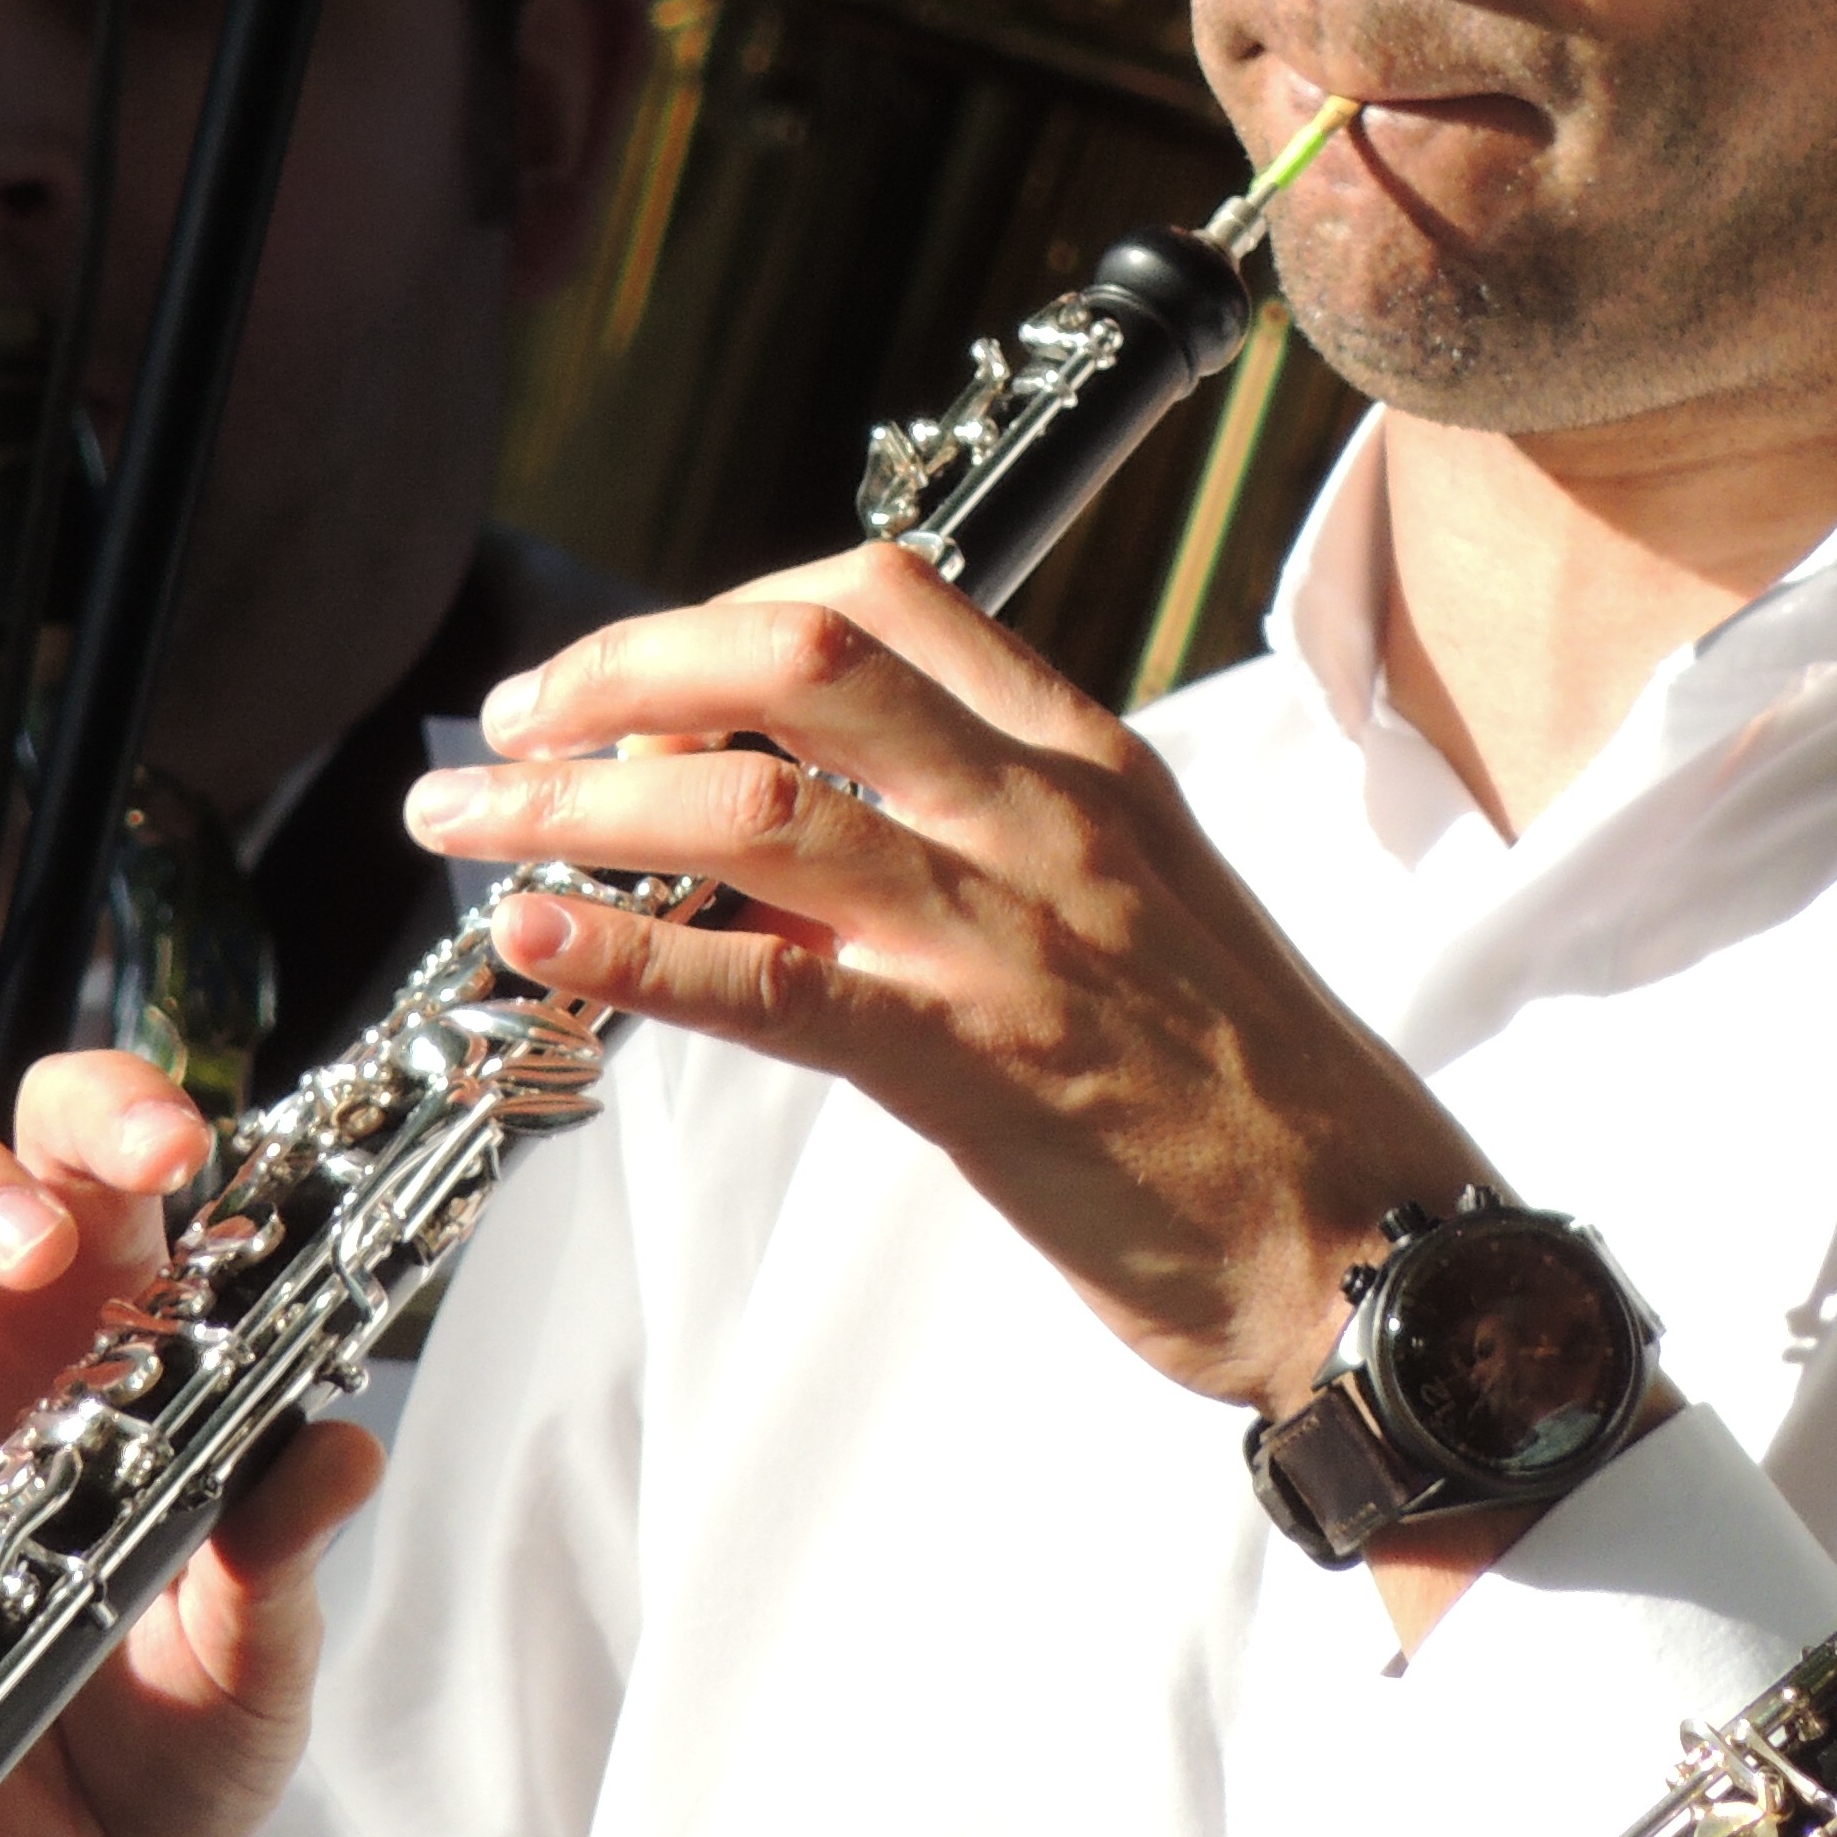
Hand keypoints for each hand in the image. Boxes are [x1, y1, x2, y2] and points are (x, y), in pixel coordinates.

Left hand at [406, 543, 1486, 1429]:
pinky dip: (629, 953)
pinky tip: (539, 947)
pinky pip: (769, 982)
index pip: (883, 593)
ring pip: (754, 801)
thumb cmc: (1250, 1092)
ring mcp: (1013, 929)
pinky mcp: (979, 1065)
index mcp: (1086, 759)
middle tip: (510, 725)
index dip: (722, 606)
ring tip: (465, 825)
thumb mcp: (1131, 904)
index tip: (633, 666)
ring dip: (573, 802)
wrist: (1371, 1243)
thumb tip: (789, 824)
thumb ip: (983, 838)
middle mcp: (1046, 810)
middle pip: (793, 656)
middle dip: (617, 671)